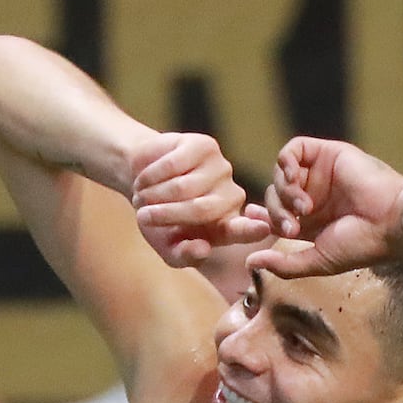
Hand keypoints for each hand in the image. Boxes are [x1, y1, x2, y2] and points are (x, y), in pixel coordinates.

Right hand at [131, 132, 269, 266]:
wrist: (140, 181)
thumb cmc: (158, 220)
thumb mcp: (168, 248)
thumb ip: (185, 256)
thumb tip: (203, 249)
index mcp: (228, 227)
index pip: (245, 230)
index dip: (253, 229)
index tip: (263, 229)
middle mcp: (232, 197)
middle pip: (201, 209)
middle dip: (166, 214)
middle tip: (143, 216)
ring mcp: (221, 169)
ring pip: (184, 186)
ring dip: (154, 195)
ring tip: (143, 197)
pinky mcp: (205, 146)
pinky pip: (174, 164)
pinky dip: (152, 175)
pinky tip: (145, 179)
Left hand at [244, 137, 402, 277]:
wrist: (391, 220)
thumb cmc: (361, 245)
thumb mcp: (318, 261)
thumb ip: (285, 265)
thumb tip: (250, 263)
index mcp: (314, 221)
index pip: (278, 214)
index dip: (262, 214)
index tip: (251, 217)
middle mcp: (316, 196)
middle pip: (276, 196)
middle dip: (276, 213)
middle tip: (292, 228)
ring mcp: (321, 174)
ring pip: (282, 174)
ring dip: (284, 192)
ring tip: (305, 207)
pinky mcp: (328, 153)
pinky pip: (294, 149)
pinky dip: (286, 161)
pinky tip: (293, 175)